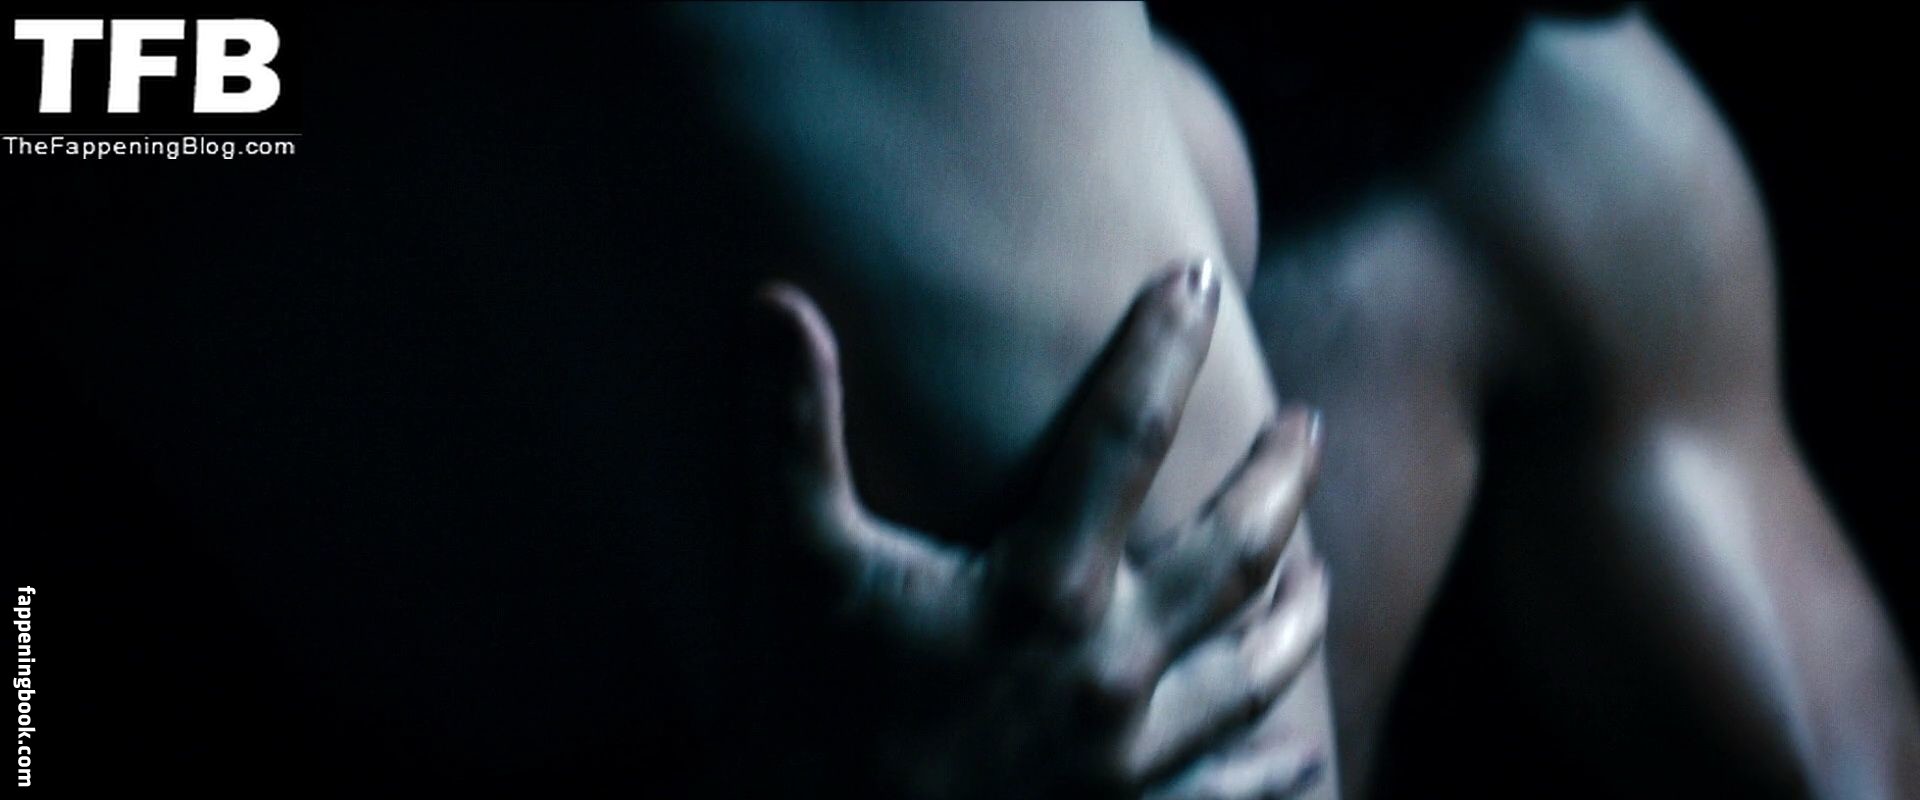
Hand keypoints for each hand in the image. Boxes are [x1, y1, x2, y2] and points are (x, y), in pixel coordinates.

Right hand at [756, 260, 1326, 797]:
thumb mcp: (797, 564)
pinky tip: (1306, 752)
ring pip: (1254, 668)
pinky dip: (1275, 771)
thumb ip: (792, 432)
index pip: (1126, 434)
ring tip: (1320, 572)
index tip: (1200, 280)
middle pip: (1235, 549)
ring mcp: (1130, 753)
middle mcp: (1111, 663)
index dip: (1165, 347)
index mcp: (1042, 586)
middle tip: (1306, 427)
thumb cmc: (805, 711)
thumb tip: (774, 301)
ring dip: (1298, 613)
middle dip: (1281, 479)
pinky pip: (1228, 791)